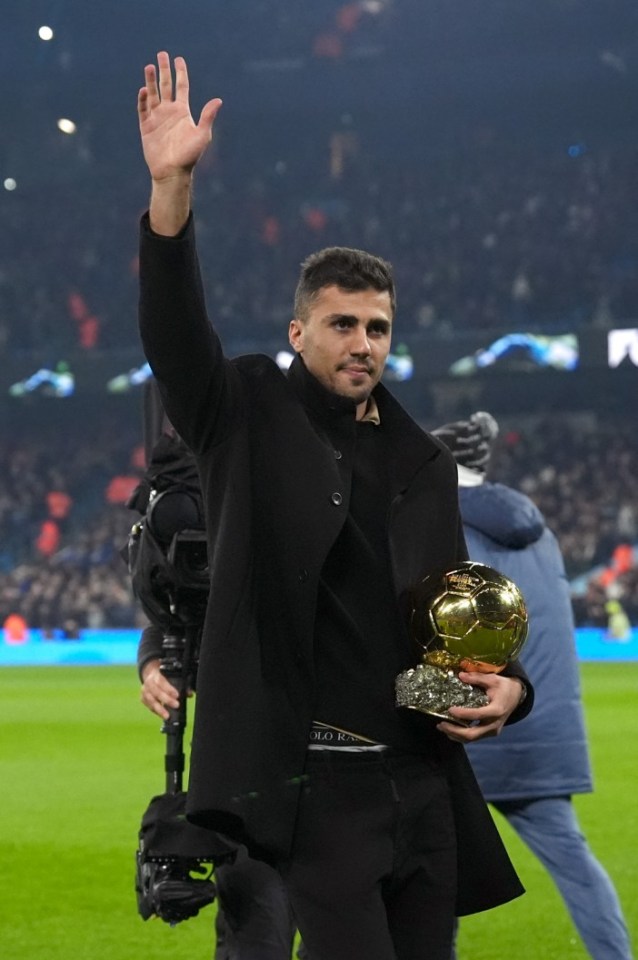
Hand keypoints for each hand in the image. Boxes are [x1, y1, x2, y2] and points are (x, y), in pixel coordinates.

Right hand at [137, 52, 221, 182]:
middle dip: (164, 70)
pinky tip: (144, 90)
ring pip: (153, 94)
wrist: (172, 173)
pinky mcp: (146, 127)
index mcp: (183, 112)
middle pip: (166, 86)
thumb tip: (219, 100)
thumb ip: (207, 116)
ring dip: (151, 81)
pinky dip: (143, 100)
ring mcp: (157, 119)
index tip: (179, 59)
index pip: (182, 87)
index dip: (180, 73)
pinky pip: (143, 110)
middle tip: (162, 54)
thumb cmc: (189, 156)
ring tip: (150, 66)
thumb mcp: (202, 135)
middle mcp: (169, 112)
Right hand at [140, 658, 180, 719]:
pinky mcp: (142, 697)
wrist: (152, 674)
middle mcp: (149, 682)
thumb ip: (183, 684)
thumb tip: (189, 694)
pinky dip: (155, 710)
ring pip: (150, 700)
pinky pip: (148, 705)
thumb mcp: (174, 676)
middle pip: (156, 691)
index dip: (169, 689)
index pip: (161, 681)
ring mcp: (144, 690)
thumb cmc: (166, 676)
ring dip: (159, 709)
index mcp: (157, 674)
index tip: (177, 695)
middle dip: (166, 700)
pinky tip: (161, 714)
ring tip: (167, 716)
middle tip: (176, 705)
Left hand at [436, 671, 524, 743]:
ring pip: (472, 739)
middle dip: (455, 731)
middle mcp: (495, 724)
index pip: (478, 715)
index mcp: (496, 710)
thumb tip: (460, 675)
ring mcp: (493, 730)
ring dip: (456, 735)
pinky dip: (461, 736)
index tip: (450, 709)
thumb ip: (477, 678)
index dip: (463, 714)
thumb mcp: (492, 679)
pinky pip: (475, 737)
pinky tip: (451, 730)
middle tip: (441, 724)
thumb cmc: (504, 687)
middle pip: (473, 734)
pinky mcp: (490, 732)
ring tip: (442, 727)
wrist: (517, 696)